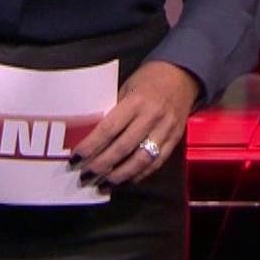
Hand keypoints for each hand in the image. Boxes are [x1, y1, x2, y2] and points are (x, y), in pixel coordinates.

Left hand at [70, 60, 198, 188]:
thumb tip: (92, 134)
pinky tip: (126, 180)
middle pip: (123, 148)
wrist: (183, 74)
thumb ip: (114, 110)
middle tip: (85, 176)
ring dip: (121, 176)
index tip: (76, 158)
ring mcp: (165, 129)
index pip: (109, 129)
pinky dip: (140, 174)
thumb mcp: (127, 87)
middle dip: (102, 165)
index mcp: (136, 101)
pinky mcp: (175, 138)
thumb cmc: (150, 78)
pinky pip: (157, 162)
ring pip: (141, 159)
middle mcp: (151, 117)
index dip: (91, 146)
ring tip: (104, 184)